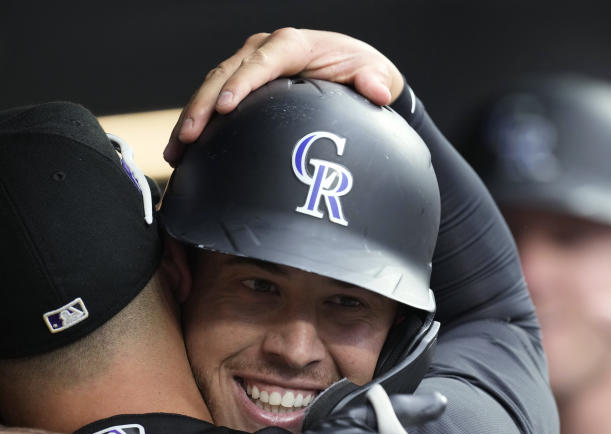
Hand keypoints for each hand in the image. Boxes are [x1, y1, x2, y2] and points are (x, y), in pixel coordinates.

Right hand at [165, 28, 402, 163]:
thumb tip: (376, 89)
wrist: (355, 70)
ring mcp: (249, 65)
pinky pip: (214, 100)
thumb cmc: (363, 71)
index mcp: (293, 45)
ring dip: (191, 118)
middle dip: (203, 105)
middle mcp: (264, 50)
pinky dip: (198, 123)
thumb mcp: (375, 72)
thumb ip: (375, 80)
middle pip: (226, 75)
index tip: (226, 108)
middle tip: (188, 137)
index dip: (241, 83)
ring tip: (176, 152)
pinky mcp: (242, 83)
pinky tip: (184, 153)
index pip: (262, 62)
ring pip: (212, 87)